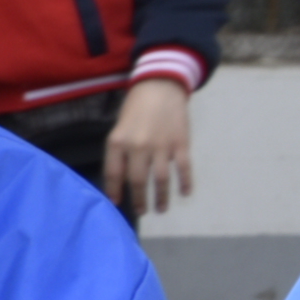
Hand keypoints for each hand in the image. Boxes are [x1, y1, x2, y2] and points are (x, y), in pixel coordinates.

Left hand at [100, 78, 198, 219]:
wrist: (160, 87)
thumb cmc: (136, 109)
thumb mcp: (119, 128)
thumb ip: (120, 152)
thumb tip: (121, 179)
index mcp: (118, 142)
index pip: (113, 174)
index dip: (114, 191)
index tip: (117, 203)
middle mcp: (138, 146)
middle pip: (137, 181)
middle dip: (139, 200)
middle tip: (142, 212)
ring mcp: (160, 146)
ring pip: (160, 179)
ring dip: (161, 197)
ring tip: (161, 209)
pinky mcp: (180, 143)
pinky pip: (183, 168)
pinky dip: (185, 183)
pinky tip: (185, 193)